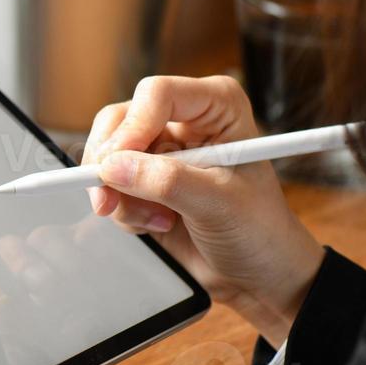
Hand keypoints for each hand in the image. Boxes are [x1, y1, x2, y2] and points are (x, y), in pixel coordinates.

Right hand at [85, 75, 324, 345]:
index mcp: (216, 107)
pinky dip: (124, 210)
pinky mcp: (144, 180)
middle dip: (110, 162)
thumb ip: (166, 182)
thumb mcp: (218, 203)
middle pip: (119, 120)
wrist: (256, 271)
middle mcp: (184, 120)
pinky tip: (158, 224)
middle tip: (108, 199)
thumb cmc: (258, 229)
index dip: (133, 126)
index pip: (158, 94)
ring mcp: (161, 150)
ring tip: (158, 220)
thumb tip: (113, 168)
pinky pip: (109, 185)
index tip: (117, 163)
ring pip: (106, 154)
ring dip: (121, 194)